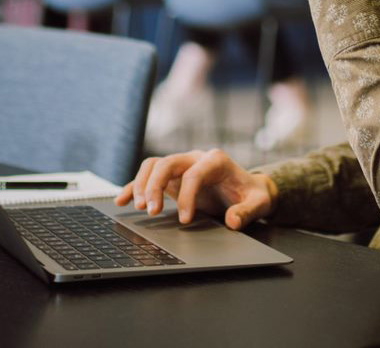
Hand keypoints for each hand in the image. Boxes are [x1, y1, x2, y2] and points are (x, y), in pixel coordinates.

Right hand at [114, 149, 277, 229]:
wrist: (248, 189)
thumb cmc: (252, 195)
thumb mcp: (258, 203)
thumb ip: (247, 212)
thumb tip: (232, 220)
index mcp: (216, 160)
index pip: (194, 173)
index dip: (187, 196)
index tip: (185, 220)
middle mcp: (195, 158)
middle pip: (166, 163)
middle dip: (155, 186)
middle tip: (152, 211)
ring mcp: (181, 166)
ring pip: (153, 166)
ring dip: (142, 185)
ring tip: (139, 207)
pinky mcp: (172, 177)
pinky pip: (148, 176)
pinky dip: (134, 187)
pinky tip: (121, 200)